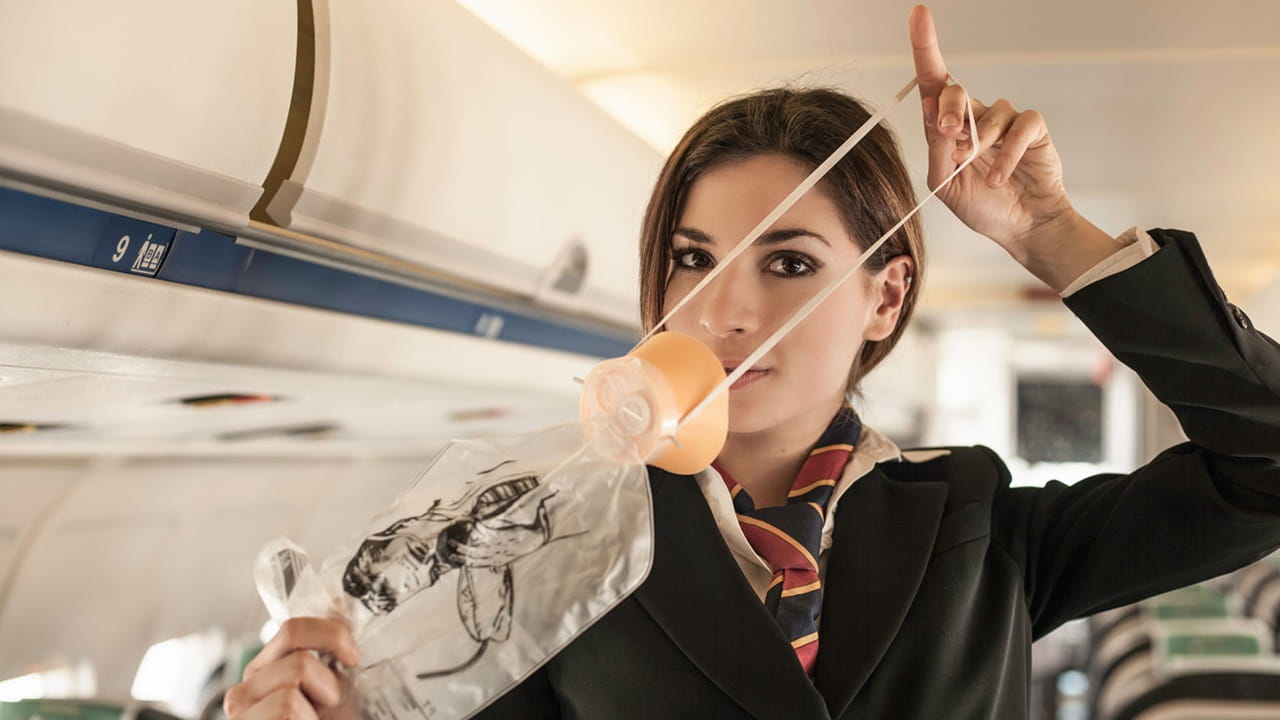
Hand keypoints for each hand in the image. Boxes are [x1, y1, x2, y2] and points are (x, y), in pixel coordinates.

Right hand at [223, 617, 359, 719]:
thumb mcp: (339, 691)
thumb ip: (333, 650)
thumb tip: (341, 600)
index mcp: (270, 670)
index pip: (292, 626)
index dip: (330, 632)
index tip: (353, 656)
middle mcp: (249, 687)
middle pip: (297, 651)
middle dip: (327, 680)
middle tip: (327, 708)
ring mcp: (242, 710)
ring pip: (295, 677)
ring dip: (320, 703)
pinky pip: (287, 703)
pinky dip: (306, 719)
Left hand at [908, 5, 1121, 291]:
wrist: (1020, 228)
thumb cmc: (981, 205)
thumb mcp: (945, 183)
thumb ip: (937, 149)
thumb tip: (932, 113)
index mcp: (948, 127)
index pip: (933, 82)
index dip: (926, 47)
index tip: (919, 15)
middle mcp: (975, 117)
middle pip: (956, 89)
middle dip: (949, 108)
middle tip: (949, 133)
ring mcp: (1004, 122)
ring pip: (990, 109)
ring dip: (980, 141)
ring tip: (979, 170)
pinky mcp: (1032, 130)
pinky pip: (1019, 127)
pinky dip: (1007, 154)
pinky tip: (999, 176)